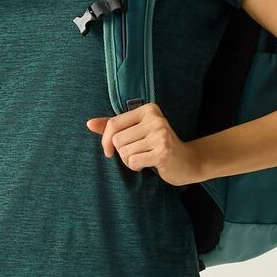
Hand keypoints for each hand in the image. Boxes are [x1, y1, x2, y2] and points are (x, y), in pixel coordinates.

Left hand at [85, 102, 202, 186]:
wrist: (187, 161)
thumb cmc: (158, 145)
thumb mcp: (137, 131)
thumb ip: (114, 126)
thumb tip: (89, 124)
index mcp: (148, 109)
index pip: (113, 124)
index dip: (105, 140)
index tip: (108, 151)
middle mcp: (155, 119)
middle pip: (117, 140)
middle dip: (122, 152)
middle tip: (136, 154)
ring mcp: (160, 135)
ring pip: (124, 152)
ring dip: (129, 161)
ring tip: (143, 158)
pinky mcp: (163, 152)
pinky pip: (133, 162)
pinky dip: (136, 167)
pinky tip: (148, 164)